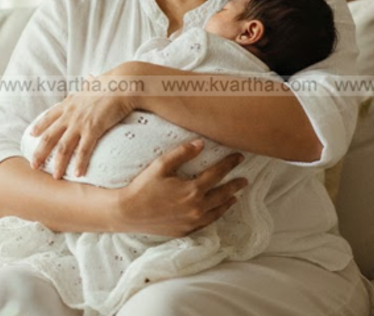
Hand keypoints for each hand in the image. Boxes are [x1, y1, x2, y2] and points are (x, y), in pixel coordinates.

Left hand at [30, 68, 136, 178]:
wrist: (123, 84)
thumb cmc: (112, 83)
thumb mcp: (94, 83)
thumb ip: (89, 84)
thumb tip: (90, 78)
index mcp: (69, 103)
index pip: (48, 117)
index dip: (39, 127)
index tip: (31, 135)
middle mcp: (70, 114)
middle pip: (49, 136)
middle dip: (40, 153)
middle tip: (33, 165)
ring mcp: (80, 123)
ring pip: (63, 147)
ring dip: (58, 163)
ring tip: (56, 176)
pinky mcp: (93, 129)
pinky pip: (83, 150)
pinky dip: (80, 163)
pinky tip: (78, 174)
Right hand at [114, 140, 247, 236]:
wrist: (128, 213)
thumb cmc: (142, 187)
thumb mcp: (160, 166)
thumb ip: (182, 154)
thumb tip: (201, 143)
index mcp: (192, 190)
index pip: (217, 174)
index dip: (229, 164)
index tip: (239, 157)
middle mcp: (196, 207)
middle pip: (223, 194)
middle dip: (235, 185)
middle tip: (245, 179)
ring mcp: (192, 221)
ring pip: (218, 211)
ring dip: (228, 202)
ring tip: (236, 196)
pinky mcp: (185, 230)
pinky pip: (207, 223)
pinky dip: (216, 215)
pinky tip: (217, 211)